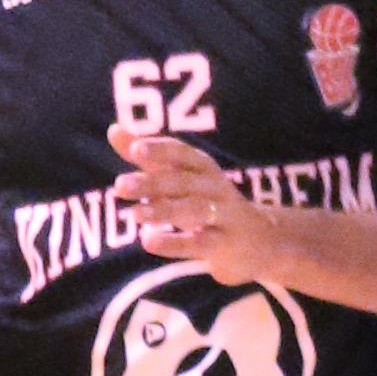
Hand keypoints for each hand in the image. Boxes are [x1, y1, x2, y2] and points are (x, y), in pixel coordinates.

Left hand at [116, 131, 288, 288]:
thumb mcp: (182, 179)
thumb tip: (114, 130)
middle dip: (153, 182)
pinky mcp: (225, 246)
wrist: (262, 240)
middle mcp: (215, 188)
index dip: (161, 150)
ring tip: (135, 213)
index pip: (183, 153)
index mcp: (203, 169)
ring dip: (165, 210)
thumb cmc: (211, 204)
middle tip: (120, 185)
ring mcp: (224, 217)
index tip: (135, 149)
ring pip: (194, 210)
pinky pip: (200, 244)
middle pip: (184, 182)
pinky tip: (150, 241)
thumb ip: (149, 158)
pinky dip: (175, 243)